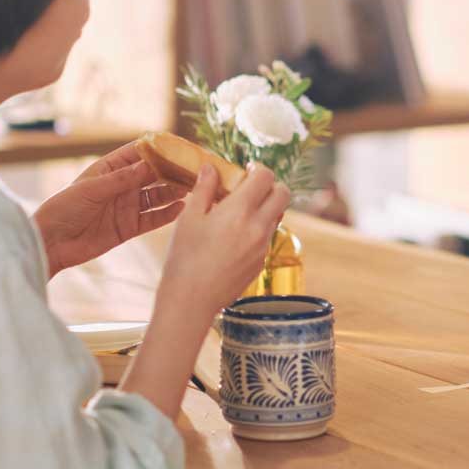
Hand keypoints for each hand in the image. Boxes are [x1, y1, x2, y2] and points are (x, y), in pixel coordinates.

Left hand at [34, 141, 186, 275]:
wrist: (51, 243)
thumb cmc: (64, 209)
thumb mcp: (91, 189)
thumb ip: (122, 179)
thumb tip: (150, 165)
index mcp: (109, 169)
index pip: (139, 153)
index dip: (159, 149)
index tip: (180, 146)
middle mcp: (121, 186)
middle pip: (153, 175)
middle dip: (173, 171)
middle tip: (194, 169)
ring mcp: (126, 207)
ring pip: (157, 196)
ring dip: (174, 191)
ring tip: (192, 187)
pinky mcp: (128, 227)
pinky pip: (153, 219)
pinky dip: (167, 214)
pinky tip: (181, 208)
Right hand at [158, 164, 291, 321]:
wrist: (192, 300)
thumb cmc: (185, 258)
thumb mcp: (189, 218)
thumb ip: (204, 189)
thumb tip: (211, 168)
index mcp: (240, 210)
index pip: (265, 177)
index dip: (258, 168)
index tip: (247, 170)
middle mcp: (258, 227)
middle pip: (283, 194)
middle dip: (271, 185)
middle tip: (251, 187)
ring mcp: (262, 247)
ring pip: (278, 216)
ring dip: (267, 207)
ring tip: (241, 211)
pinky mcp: (260, 263)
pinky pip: (268, 237)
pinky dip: (259, 228)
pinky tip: (236, 235)